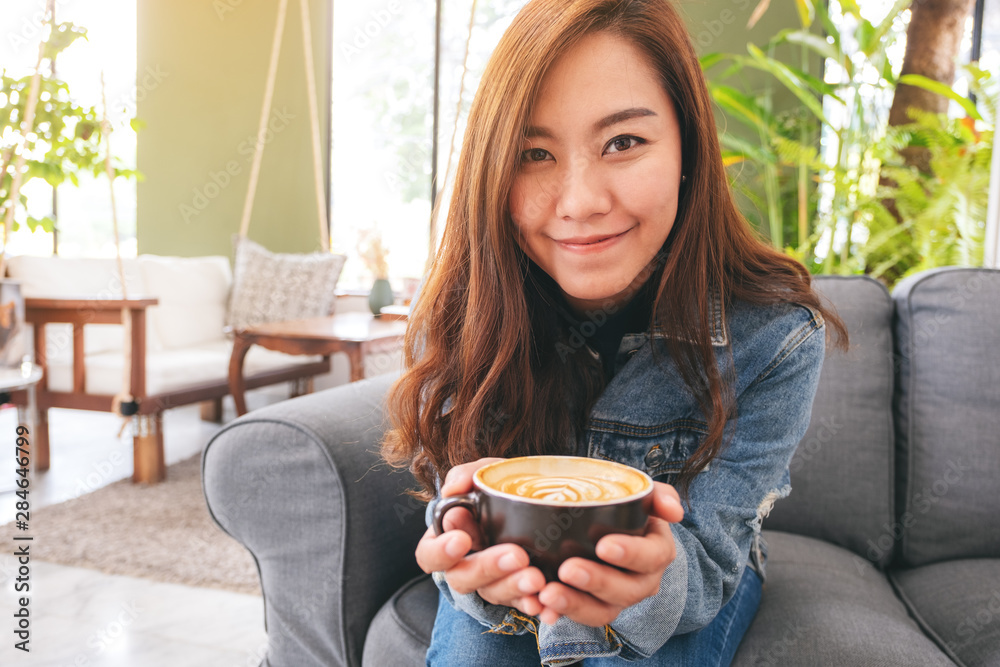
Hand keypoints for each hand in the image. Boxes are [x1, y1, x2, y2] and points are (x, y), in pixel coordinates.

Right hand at [414, 458, 547, 615]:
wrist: (536, 505)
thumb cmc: (499, 490)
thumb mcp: (484, 475)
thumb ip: (466, 475)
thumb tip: (453, 489)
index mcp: (446, 539)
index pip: (430, 554)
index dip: (441, 551)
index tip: (462, 539)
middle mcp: (464, 566)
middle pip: (463, 578)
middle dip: (488, 568)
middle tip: (516, 556)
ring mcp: (489, 583)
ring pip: (493, 593)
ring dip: (513, 588)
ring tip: (536, 578)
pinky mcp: (515, 595)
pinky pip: (520, 606)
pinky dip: (532, 605)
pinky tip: (545, 604)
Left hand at [535, 482, 683, 626]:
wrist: (603, 525)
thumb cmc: (624, 508)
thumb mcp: (642, 495)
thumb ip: (659, 496)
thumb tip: (674, 511)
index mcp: (657, 551)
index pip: (652, 556)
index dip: (631, 554)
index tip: (604, 545)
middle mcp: (642, 581)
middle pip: (626, 591)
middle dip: (597, 582)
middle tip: (567, 569)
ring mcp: (618, 599)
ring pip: (602, 611)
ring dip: (574, 605)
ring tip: (547, 594)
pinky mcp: (594, 608)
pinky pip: (578, 617)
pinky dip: (559, 615)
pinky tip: (540, 609)